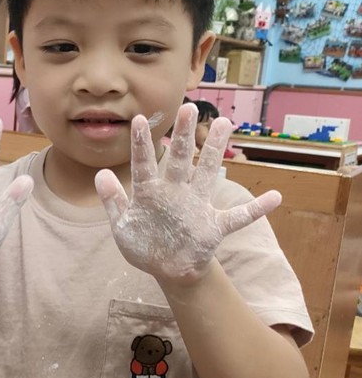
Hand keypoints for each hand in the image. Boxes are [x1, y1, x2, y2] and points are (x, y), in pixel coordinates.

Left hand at [94, 103, 280, 283]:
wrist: (169, 270)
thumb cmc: (145, 245)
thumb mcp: (122, 227)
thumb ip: (113, 201)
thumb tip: (101, 174)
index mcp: (151, 193)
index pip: (145, 164)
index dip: (142, 144)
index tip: (141, 119)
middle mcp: (176, 193)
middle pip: (179, 159)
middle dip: (183, 134)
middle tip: (188, 107)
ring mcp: (197, 207)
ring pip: (208, 173)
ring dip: (215, 151)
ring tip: (224, 124)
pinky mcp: (214, 226)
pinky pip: (239, 217)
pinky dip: (257, 209)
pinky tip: (275, 198)